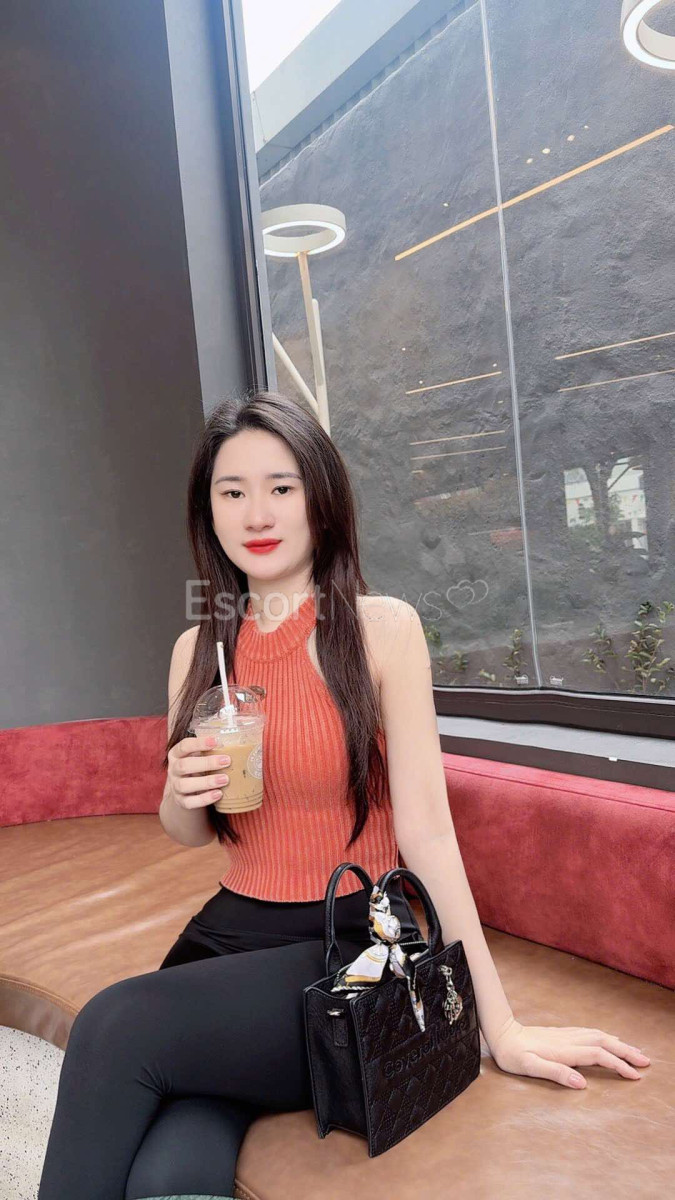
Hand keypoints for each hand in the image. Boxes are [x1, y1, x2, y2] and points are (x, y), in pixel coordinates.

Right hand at [167, 736, 230, 808]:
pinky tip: (218, 794)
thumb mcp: (199, 756)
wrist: (184, 791)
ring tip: (225, 779)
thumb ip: (210, 750)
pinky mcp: (181, 801)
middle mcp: (173, 770)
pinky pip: (189, 802)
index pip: (184, 746)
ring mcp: (175, 787)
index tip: (216, 741)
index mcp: (176, 754)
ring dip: (206, 782)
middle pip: (184, 765)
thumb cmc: (196, 767)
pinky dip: (204, 799)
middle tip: (226, 761)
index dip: (199, 743)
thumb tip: (237, 741)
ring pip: (185, 785)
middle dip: (206, 763)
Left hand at [489, 1016, 650, 1088]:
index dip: (618, 1065)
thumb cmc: (512, 1054)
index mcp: (563, 1051)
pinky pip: (590, 1033)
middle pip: (604, 1042)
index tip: (635, 1075)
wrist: (501, 1033)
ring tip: (634, 1051)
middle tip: (646, 1062)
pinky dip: (605, 1037)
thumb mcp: (528, 1067)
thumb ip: (555, 1073)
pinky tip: (609, 1040)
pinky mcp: (561, 1034)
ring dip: (618, 1043)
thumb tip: (582, 1083)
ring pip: (598, 1036)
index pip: (598, 1056)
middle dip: (626, 1052)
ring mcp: (565, 1035)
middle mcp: (568, 1040)